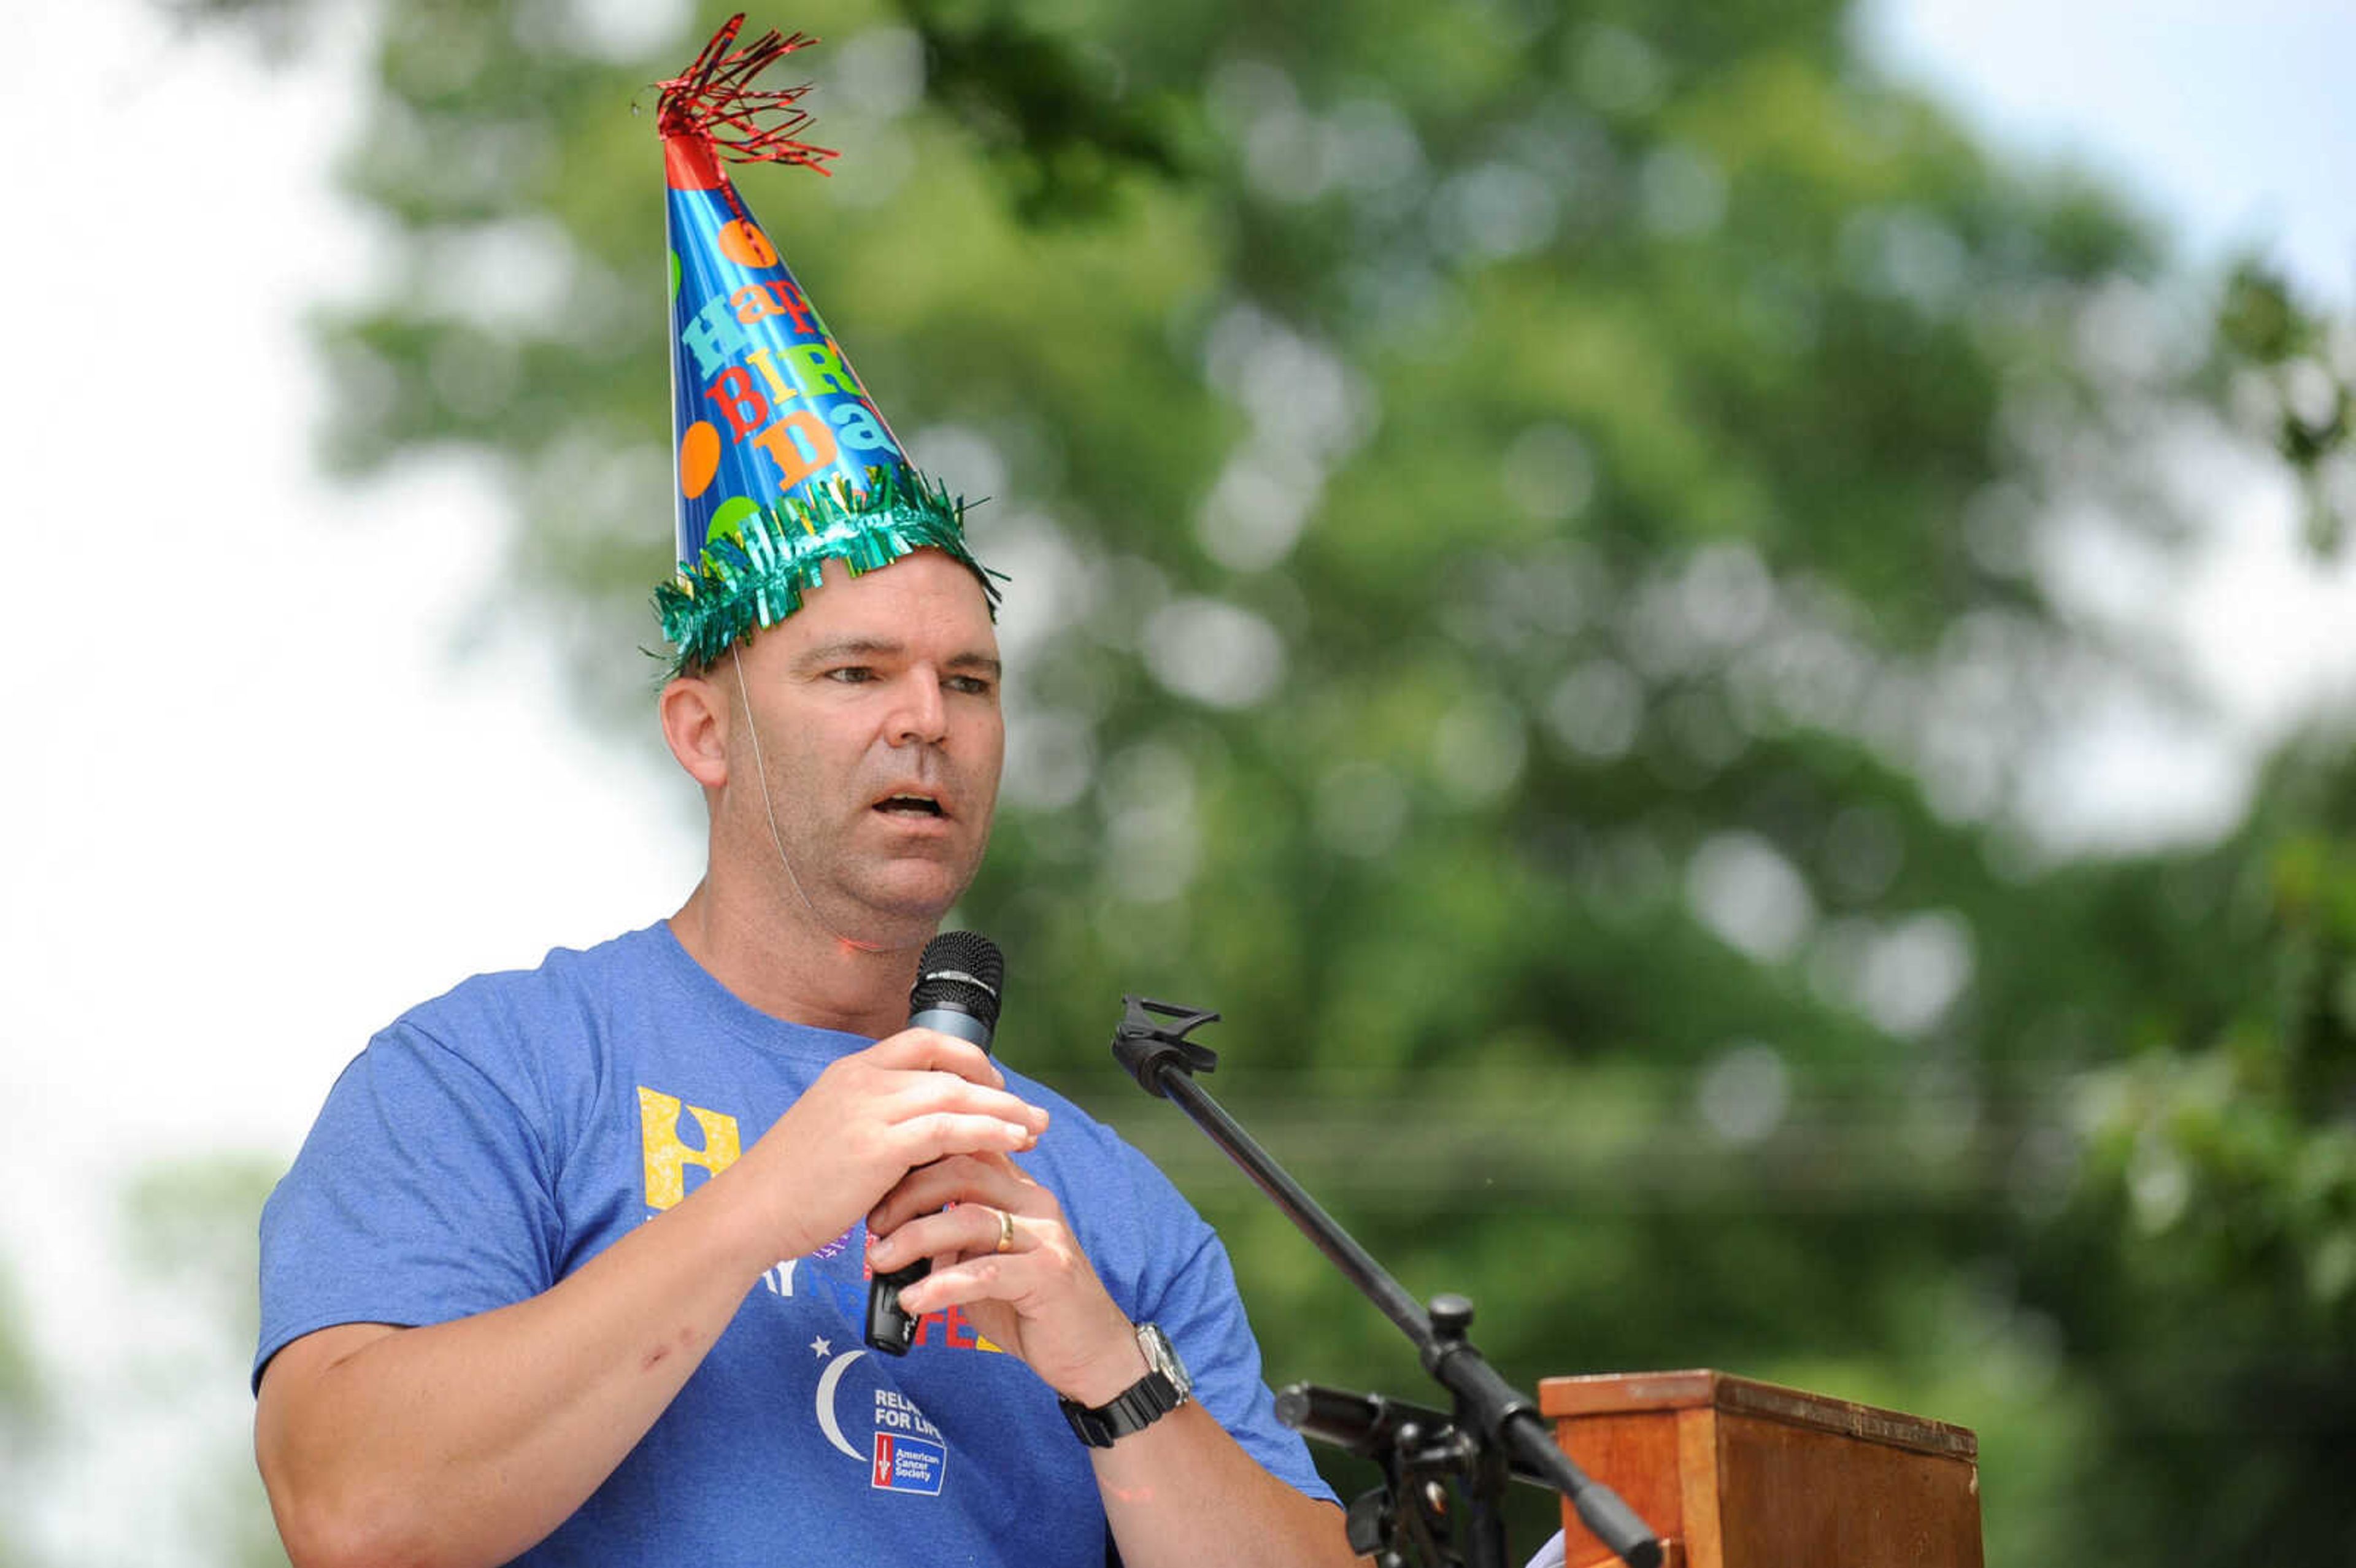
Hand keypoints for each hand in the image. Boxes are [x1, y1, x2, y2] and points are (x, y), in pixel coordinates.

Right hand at [726, 1029, 1049, 1263]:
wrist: (748, 1214)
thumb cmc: (789, 1187)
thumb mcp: (833, 1135)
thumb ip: (877, 1125)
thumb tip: (922, 1141)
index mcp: (851, 1071)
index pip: (922, 1042)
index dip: (966, 1060)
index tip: (993, 1086)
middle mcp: (862, 1080)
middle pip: (949, 1069)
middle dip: (999, 1091)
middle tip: (1033, 1114)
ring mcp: (868, 1110)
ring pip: (955, 1096)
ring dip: (1004, 1113)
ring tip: (1036, 1131)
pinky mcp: (877, 1147)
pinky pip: (948, 1130)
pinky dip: (987, 1133)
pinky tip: (1012, 1144)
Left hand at [864, 1154, 1147, 1405]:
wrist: (1093, 1353)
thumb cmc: (1031, 1308)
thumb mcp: (985, 1263)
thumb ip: (952, 1244)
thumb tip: (893, 1239)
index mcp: (1018, 1190)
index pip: (965, 1148)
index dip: (916, 1159)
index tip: (875, 1185)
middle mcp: (1034, 1202)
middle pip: (962, 1171)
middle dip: (908, 1194)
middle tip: (873, 1224)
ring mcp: (1045, 1237)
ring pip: (970, 1218)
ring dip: (915, 1237)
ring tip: (879, 1261)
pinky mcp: (1049, 1275)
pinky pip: (985, 1273)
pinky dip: (940, 1286)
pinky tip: (912, 1302)